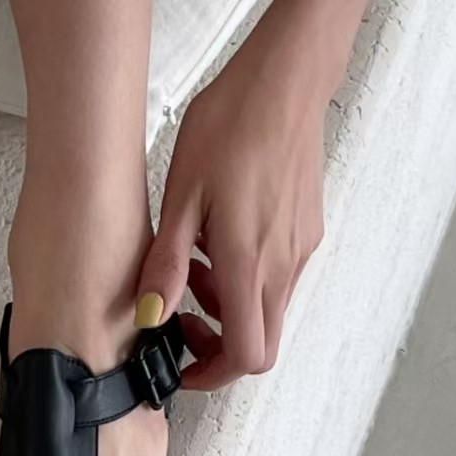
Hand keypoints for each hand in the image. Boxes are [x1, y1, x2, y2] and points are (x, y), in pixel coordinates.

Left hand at [136, 8, 335, 389]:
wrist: (284, 79)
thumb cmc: (234, 125)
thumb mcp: (181, 198)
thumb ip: (167, 265)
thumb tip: (150, 316)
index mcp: (249, 265)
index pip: (245, 356)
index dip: (212, 376)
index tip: (183, 367)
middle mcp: (283, 265)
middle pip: (261, 345)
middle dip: (218, 350)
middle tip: (185, 325)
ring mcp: (300, 250)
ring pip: (268, 313)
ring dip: (229, 312)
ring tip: (196, 274)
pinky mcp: (306, 232)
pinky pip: (277, 280)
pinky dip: (246, 283)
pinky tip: (220, 246)